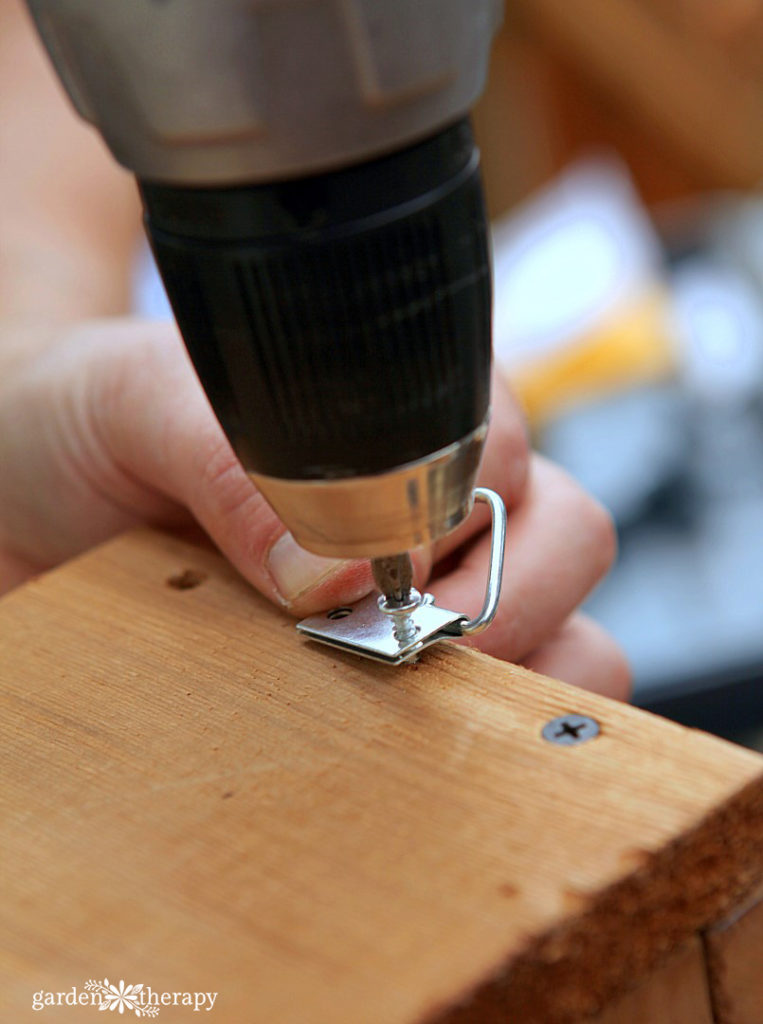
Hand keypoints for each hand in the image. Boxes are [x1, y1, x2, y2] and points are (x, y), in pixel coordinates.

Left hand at [0, 317, 629, 698]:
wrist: (25, 505)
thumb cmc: (84, 429)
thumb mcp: (130, 403)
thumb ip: (230, 448)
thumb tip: (334, 571)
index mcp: (398, 413)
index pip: (503, 444)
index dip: (458, 510)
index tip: (379, 571)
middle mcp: (435, 503)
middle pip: (568, 540)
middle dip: (505, 602)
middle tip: (398, 647)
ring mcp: (434, 599)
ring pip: (574, 640)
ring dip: (515, 687)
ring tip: (400, 708)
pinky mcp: (410, 689)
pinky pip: (508, 726)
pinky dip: (488, 752)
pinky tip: (395, 754)